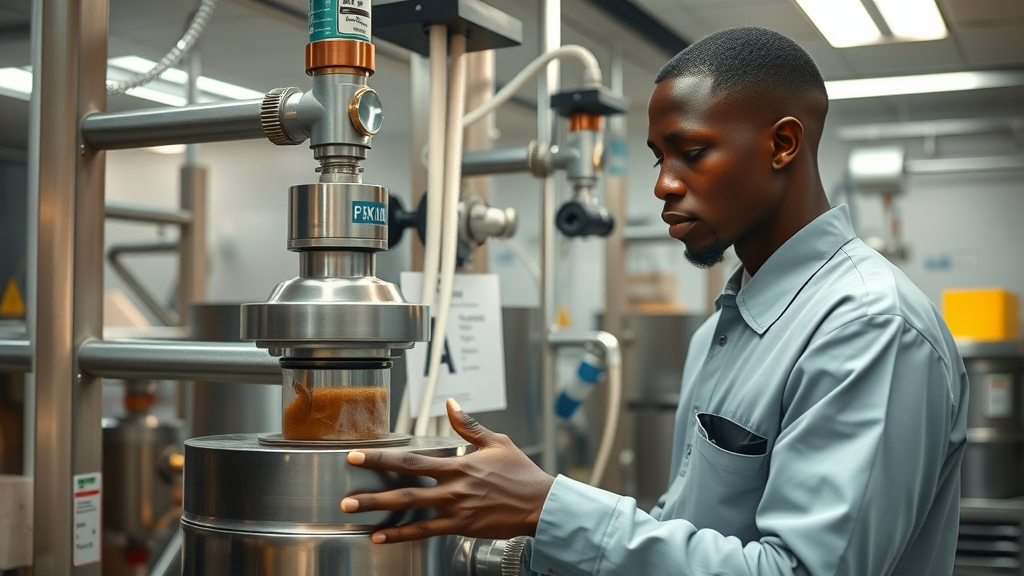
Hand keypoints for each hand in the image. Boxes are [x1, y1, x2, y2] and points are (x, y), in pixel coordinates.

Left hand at [341, 398, 555, 543]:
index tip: (358, 455)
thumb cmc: (521, 473)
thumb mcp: (496, 443)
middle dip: (371, 491)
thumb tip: (451, 405)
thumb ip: (468, 426)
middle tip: (345, 494)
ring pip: (410, 512)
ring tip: (354, 513)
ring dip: (379, 513)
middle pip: (404, 488)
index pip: (412, 460)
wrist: (540, 504)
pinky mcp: (461, 527)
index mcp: (458, 464)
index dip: (382, 458)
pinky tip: (381, 537)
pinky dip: (401, 535)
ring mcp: (455, 510)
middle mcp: (453, 487)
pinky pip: (425, 532)